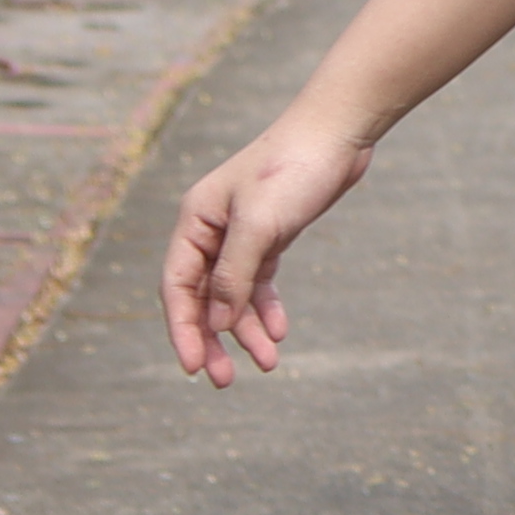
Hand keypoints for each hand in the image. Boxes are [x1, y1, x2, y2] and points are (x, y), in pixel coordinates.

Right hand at [161, 111, 371, 384]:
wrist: (337, 134)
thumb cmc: (294, 169)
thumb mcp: (261, 225)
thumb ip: (235, 273)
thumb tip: (215, 320)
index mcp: (194, 222)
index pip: (178, 287)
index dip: (183, 330)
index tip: (193, 368)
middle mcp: (210, 229)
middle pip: (202, 297)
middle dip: (213, 339)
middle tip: (225, 381)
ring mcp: (239, 233)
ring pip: (233, 293)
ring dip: (245, 329)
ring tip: (268, 363)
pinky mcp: (271, 234)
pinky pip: (260, 281)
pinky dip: (266, 307)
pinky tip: (279, 331)